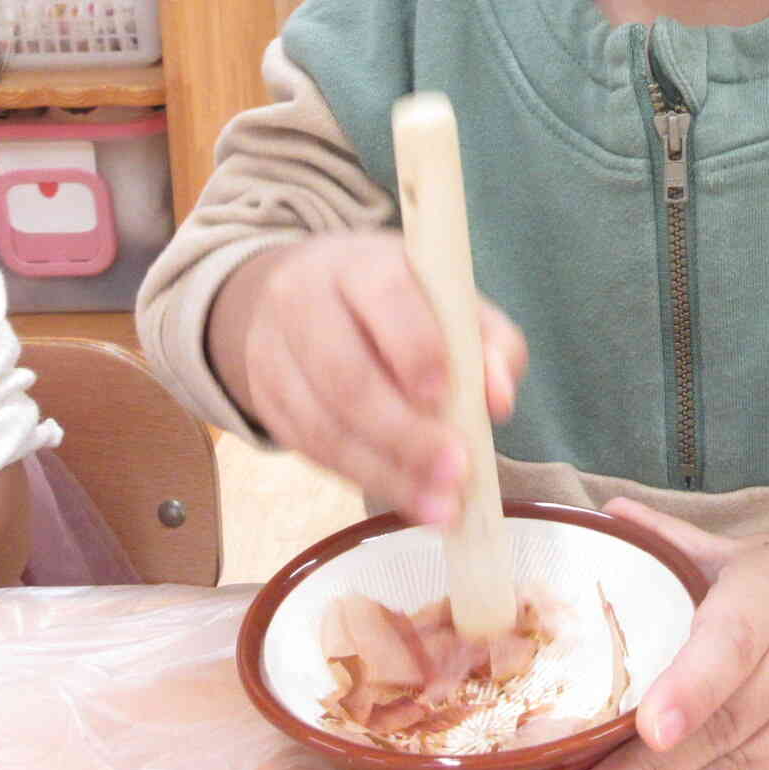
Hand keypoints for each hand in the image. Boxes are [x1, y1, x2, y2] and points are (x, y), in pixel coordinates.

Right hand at [210, 233, 526, 524]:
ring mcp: (276, 355)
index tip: (446, 396)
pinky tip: (409, 499)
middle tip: (457, 471)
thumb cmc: (396, 301)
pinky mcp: (268, 403)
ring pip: (325, 425)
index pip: (385, 297)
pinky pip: (314, 450)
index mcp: (361, 264)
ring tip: (441, 506)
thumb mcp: (446, 299)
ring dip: (387, 473)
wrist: (296, 291)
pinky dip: (365, 479)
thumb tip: (499, 399)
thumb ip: (488, 342)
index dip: (414, 349)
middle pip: (346, 375)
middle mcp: (307, 303)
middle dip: (405, 432)